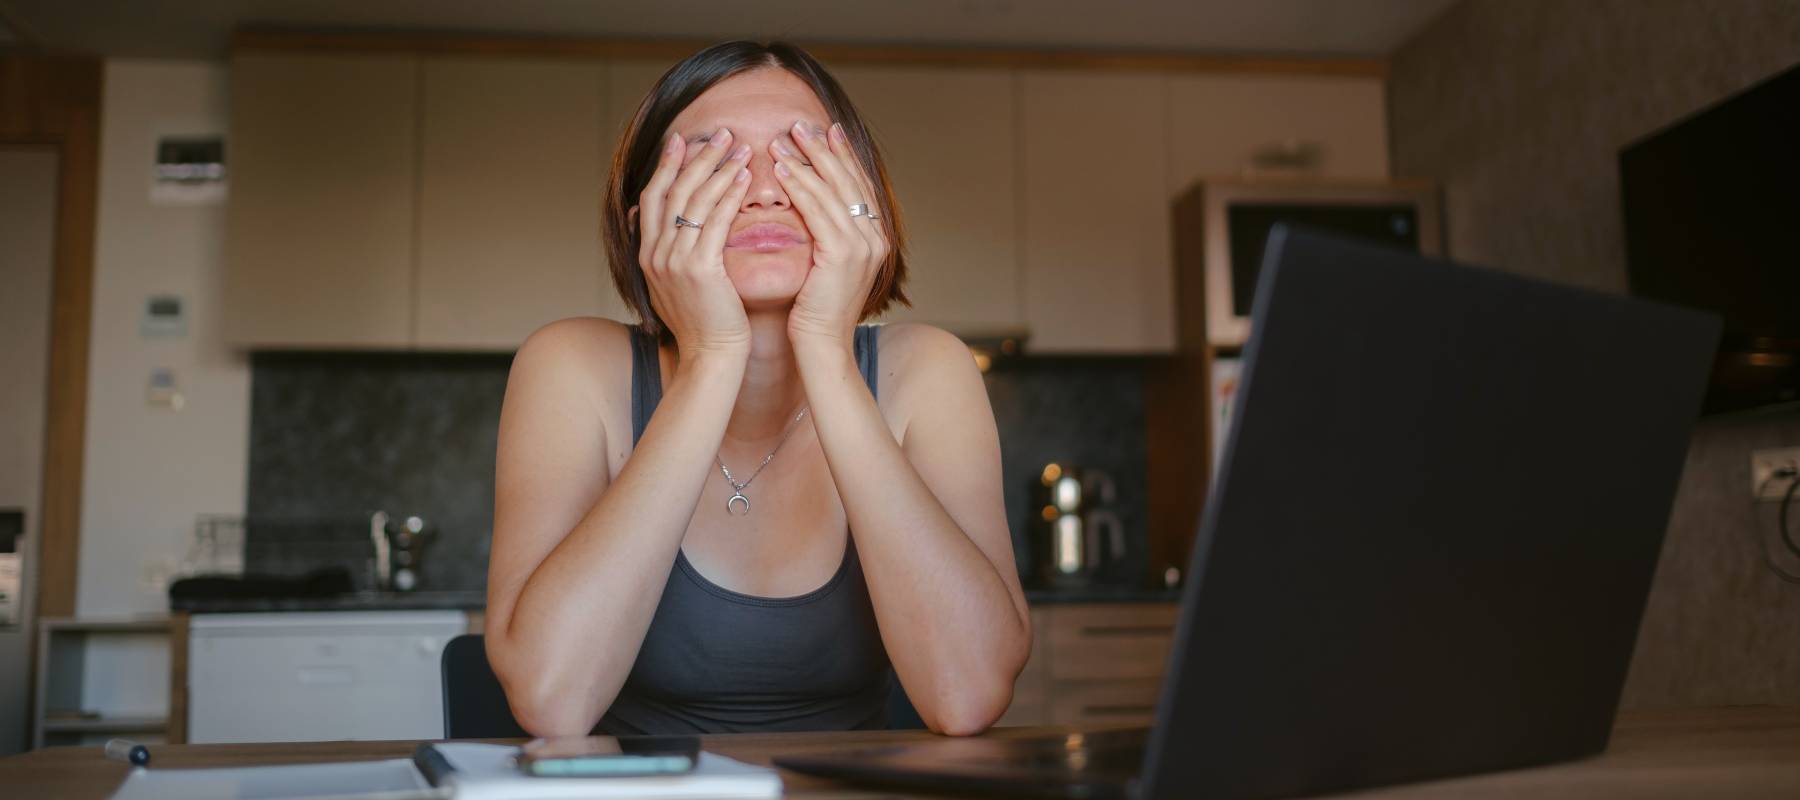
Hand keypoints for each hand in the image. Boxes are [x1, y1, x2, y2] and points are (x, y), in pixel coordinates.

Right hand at [632, 127, 754, 356]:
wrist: (710, 358)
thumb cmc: (705, 324)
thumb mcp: (678, 284)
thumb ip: (671, 252)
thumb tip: (661, 224)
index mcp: (648, 254)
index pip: (653, 197)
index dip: (668, 165)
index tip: (683, 139)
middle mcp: (655, 253)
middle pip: (672, 190)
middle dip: (696, 157)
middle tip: (721, 132)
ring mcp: (674, 261)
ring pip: (694, 201)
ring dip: (718, 169)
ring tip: (740, 147)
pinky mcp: (699, 269)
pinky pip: (715, 222)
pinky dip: (729, 195)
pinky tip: (745, 178)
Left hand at [771, 120, 891, 349]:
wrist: (823, 349)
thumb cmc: (816, 313)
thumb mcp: (824, 267)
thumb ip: (826, 236)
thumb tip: (810, 207)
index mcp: (875, 239)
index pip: (858, 187)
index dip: (841, 156)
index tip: (824, 130)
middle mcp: (875, 239)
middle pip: (849, 181)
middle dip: (824, 150)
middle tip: (800, 124)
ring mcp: (862, 247)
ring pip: (833, 191)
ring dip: (806, 161)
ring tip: (782, 140)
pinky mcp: (842, 256)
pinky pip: (818, 211)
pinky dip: (800, 186)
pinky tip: (781, 170)